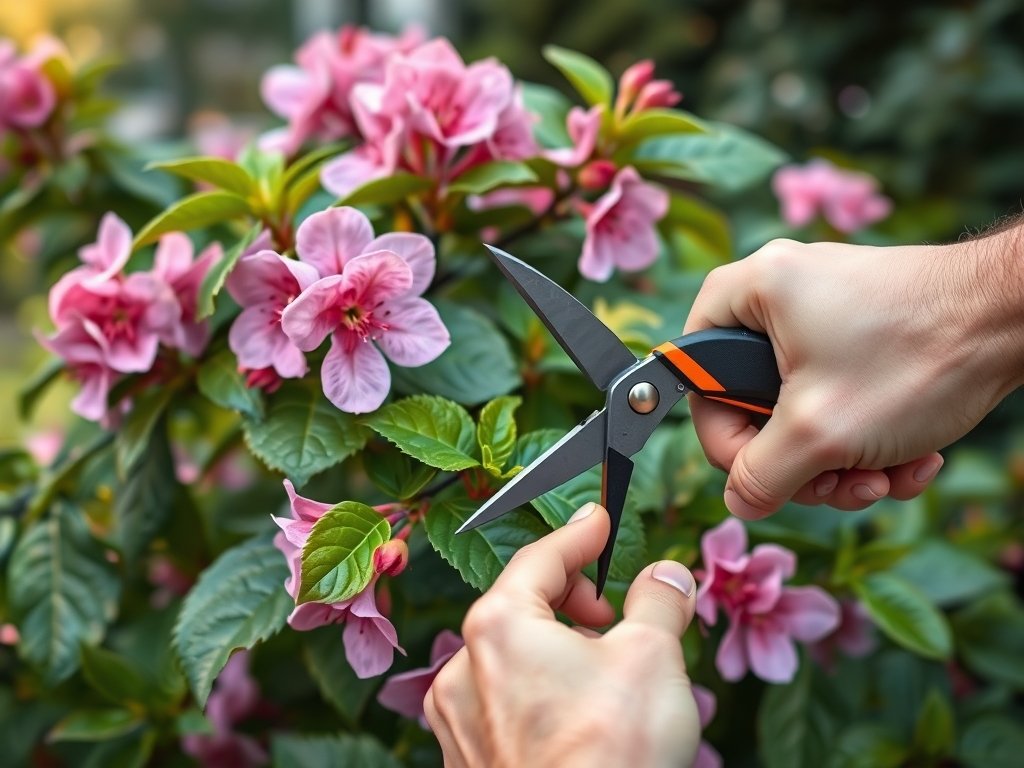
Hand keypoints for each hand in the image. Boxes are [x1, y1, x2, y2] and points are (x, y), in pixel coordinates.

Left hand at [425, 503, 701, 767]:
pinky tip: (583, 719)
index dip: (580, 534)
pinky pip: (507, 702)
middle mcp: (464, 668)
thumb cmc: (610, 755)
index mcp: (497, 625)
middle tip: (619, 619)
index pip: (542, 556)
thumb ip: (659, 600)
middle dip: (577, 603)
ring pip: (517, 657)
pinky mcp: (470, 761)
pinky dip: (544, 693)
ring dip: (563, 652)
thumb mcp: (653, 657)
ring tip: (609, 679)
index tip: (601, 520)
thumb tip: (666, 577)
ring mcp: (460, 720)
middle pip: (525, 605)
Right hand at [684, 237, 1023, 518]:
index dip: (725, 438)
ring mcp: (825, 309)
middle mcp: (779, 293)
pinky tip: (913, 459)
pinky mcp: (865, 329)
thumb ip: (760, 476)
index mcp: (748, 292)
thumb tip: (740, 500)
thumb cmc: (915, 357)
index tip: (769, 471)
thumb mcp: (820, 433)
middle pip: (751, 403)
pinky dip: (871, 436)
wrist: (1017, 316)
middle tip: (840, 483)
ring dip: (843, 460)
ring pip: (802, 409)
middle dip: (803, 460)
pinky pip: (842, 396)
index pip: (695, 376)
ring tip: (888, 475)